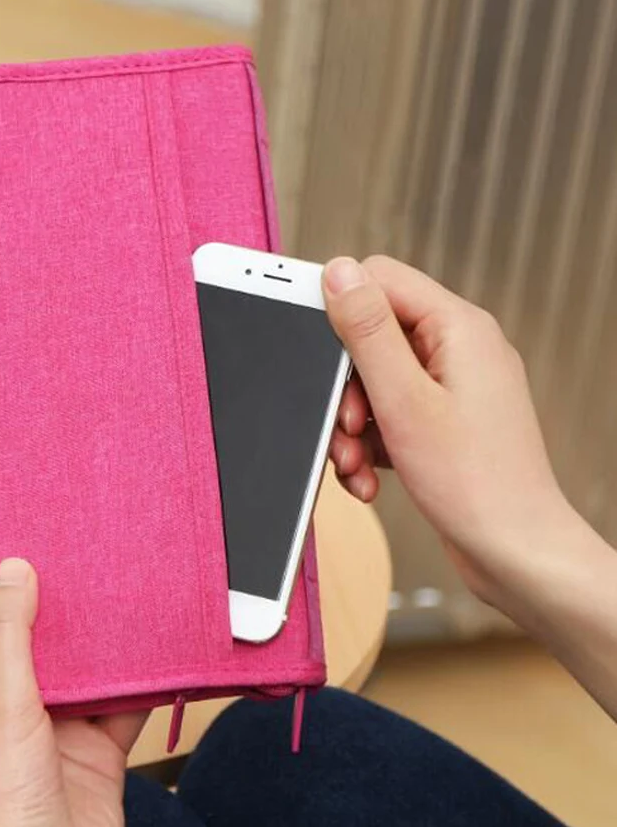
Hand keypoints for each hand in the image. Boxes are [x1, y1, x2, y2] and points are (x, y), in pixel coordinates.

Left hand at [0, 517, 146, 826]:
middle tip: (55, 522)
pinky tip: (150, 636)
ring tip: (107, 565)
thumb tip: (12, 570)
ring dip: (90, 620)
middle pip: (17, 618)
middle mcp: (3, 695)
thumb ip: (8, 639)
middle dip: (35, 574)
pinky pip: (118, 690)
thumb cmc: (1, 810)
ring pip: (73, 650)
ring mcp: (50, 715)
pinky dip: (135, 669)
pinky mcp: (93, 736)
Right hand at [320, 255, 572, 606]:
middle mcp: (458, 351)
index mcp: (458, 328)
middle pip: (370, 339)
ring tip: (355, 462)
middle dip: (344, 388)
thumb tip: (339, 273)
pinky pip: (387, 417)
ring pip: (373, 384)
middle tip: (346, 424)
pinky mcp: (441, 423)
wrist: (512, 553)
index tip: (315, 349)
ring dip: (351, 426)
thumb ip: (368, 332)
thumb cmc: (476, 485)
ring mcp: (451, 388)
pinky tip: (369, 477)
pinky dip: (369, 446)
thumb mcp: (403, 400)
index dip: (339, 310)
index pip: (380, 279)